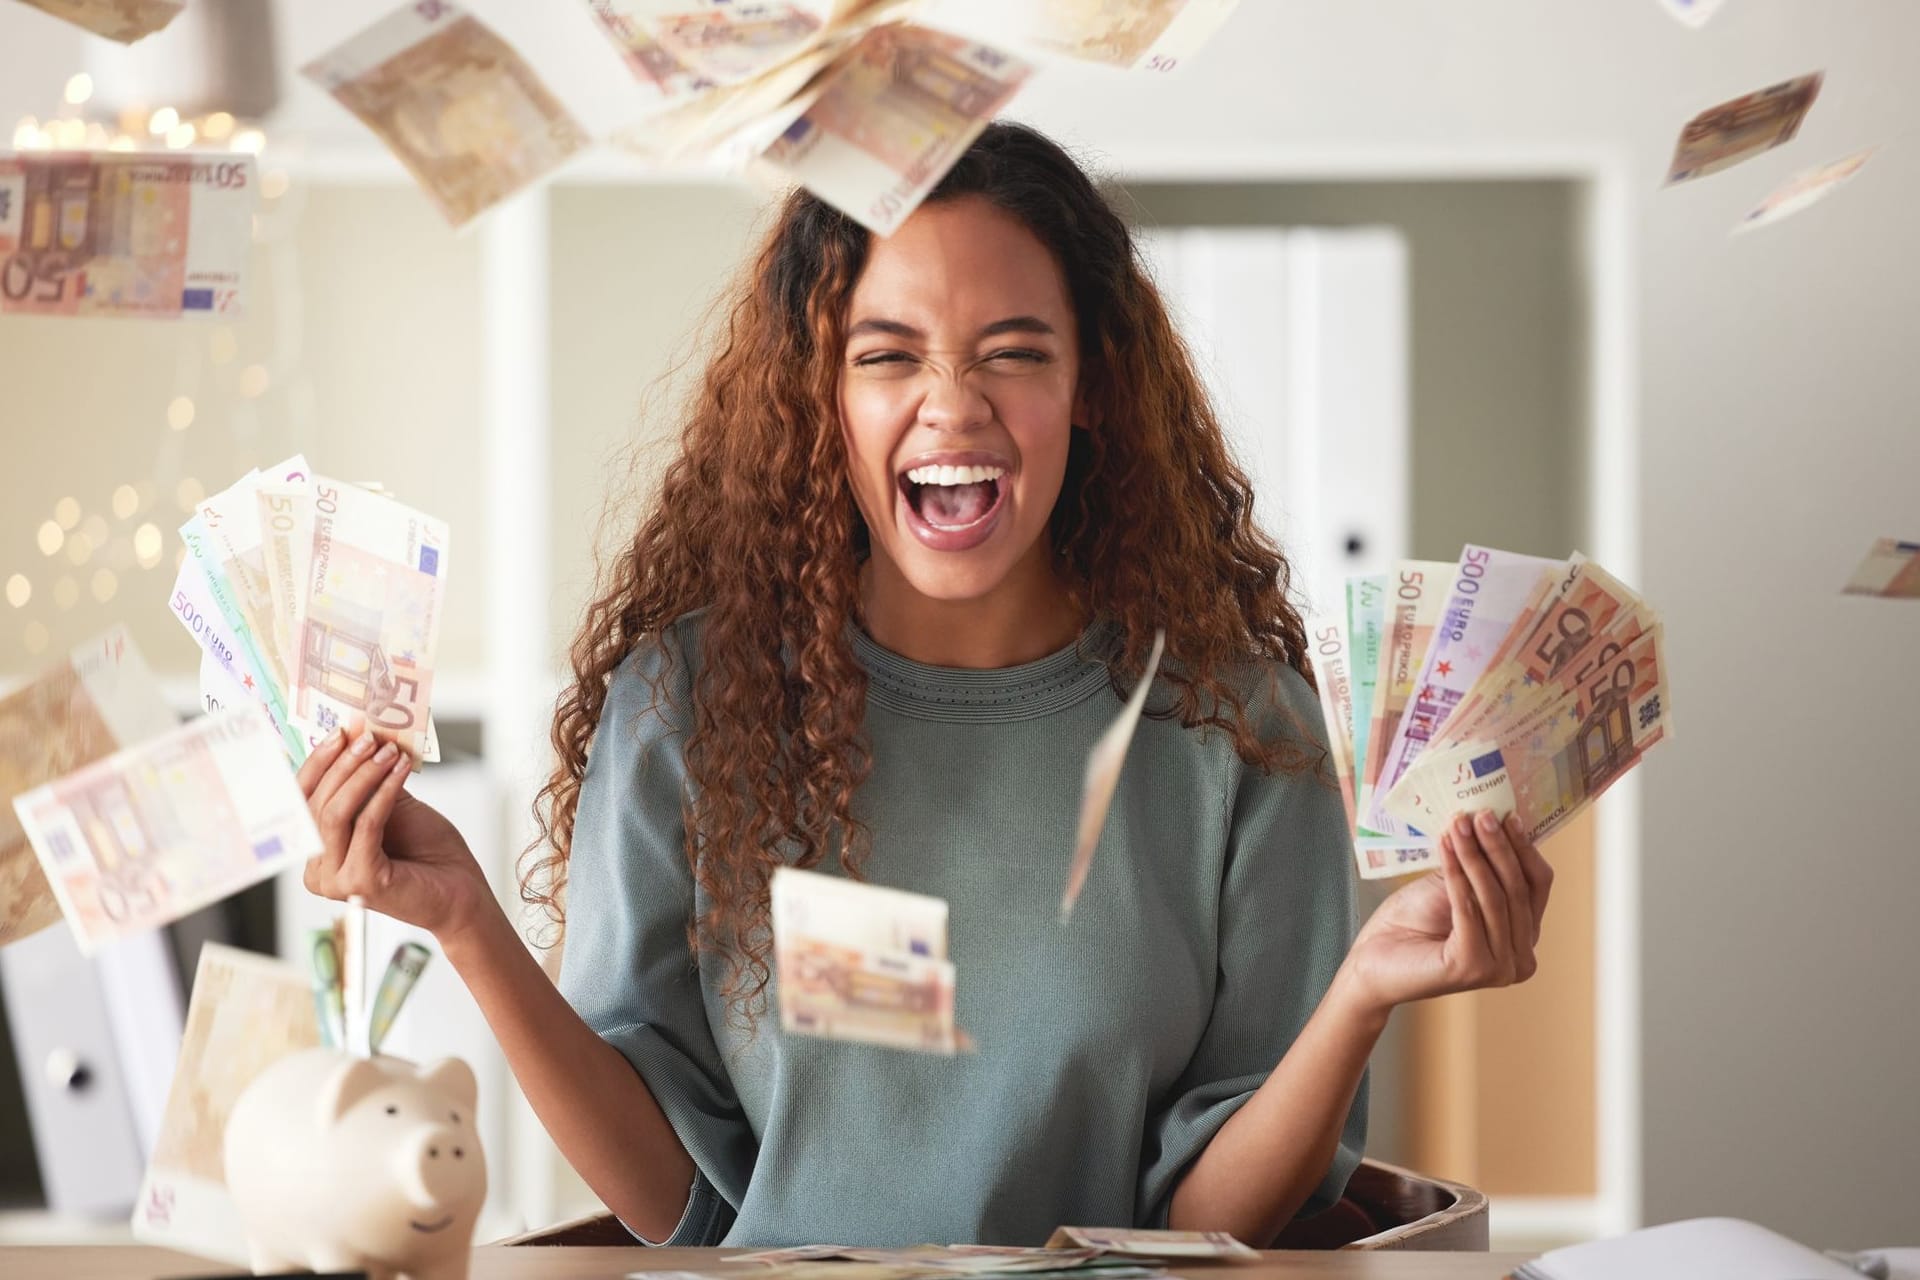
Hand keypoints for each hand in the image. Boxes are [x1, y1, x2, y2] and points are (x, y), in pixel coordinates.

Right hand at [297, 722, 496, 946]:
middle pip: (316, 805)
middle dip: (344, 764)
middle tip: (368, 737)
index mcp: (316, 854)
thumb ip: (367, 781)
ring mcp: (336, 881)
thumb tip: (356, 735)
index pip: (301, 802)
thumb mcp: (390, 807)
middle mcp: (318, 872)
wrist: (461, 890)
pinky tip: (401, 771)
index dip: (317, 764)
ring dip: (364, 774)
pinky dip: (384, 792)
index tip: (339, 732)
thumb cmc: (426, 851)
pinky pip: (366, 824)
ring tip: (389, 751)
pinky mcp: (360, 882)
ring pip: (335, 813)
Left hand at [1339, 810, 1554, 1017]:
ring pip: (1495, 897)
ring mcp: (1500, 968)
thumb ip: (1481, 864)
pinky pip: (1469, 908)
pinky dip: (1456, 874)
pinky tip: (1445, 846)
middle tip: (1480, 814)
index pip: (1537, 885)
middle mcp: (1521, 959)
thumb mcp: (1455, 885)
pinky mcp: (1473, 967)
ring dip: (1475, 855)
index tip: (1506, 814)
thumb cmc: (1413, 922)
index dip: (1523, 848)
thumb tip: (1495, 818)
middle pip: (1518, 889)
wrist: (1372, 959)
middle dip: (1497, 846)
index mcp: (1524, 938)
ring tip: (1458, 824)